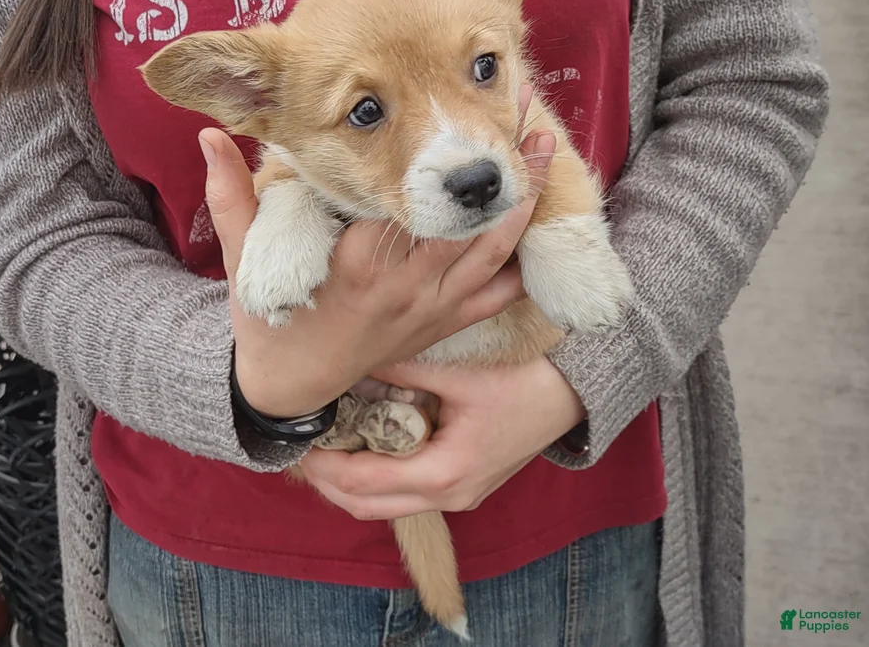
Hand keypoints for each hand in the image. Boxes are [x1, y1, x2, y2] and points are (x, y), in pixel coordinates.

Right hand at [201, 83, 554, 418]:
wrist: (292, 386)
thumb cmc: (269, 317)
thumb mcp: (245, 257)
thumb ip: (232, 196)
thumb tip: (206, 136)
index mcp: (357, 259)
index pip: (411, 196)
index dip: (446, 151)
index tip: (464, 101)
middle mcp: (404, 283)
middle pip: (468, 216)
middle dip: (502, 163)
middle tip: (528, 108)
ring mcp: (431, 308)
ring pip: (494, 250)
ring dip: (525, 200)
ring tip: (547, 149)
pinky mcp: (444, 325)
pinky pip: (498, 295)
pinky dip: (526, 261)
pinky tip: (545, 223)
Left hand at [298, 356, 585, 519]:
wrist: (570, 399)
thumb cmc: (521, 386)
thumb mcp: (457, 375)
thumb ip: (401, 372)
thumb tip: (352, 361)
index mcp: (444, 473)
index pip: (364, 482)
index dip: (324, 466)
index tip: (298, 443)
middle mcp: (447, 496)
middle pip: (366, 506)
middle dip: (328, 483)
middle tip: (301, 449)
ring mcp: (456, 498)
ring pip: (383, 506)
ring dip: (349, 484)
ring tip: (324, 447)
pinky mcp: (460, 490)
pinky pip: (404, 496)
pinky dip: (375, 480)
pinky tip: (362, 448)